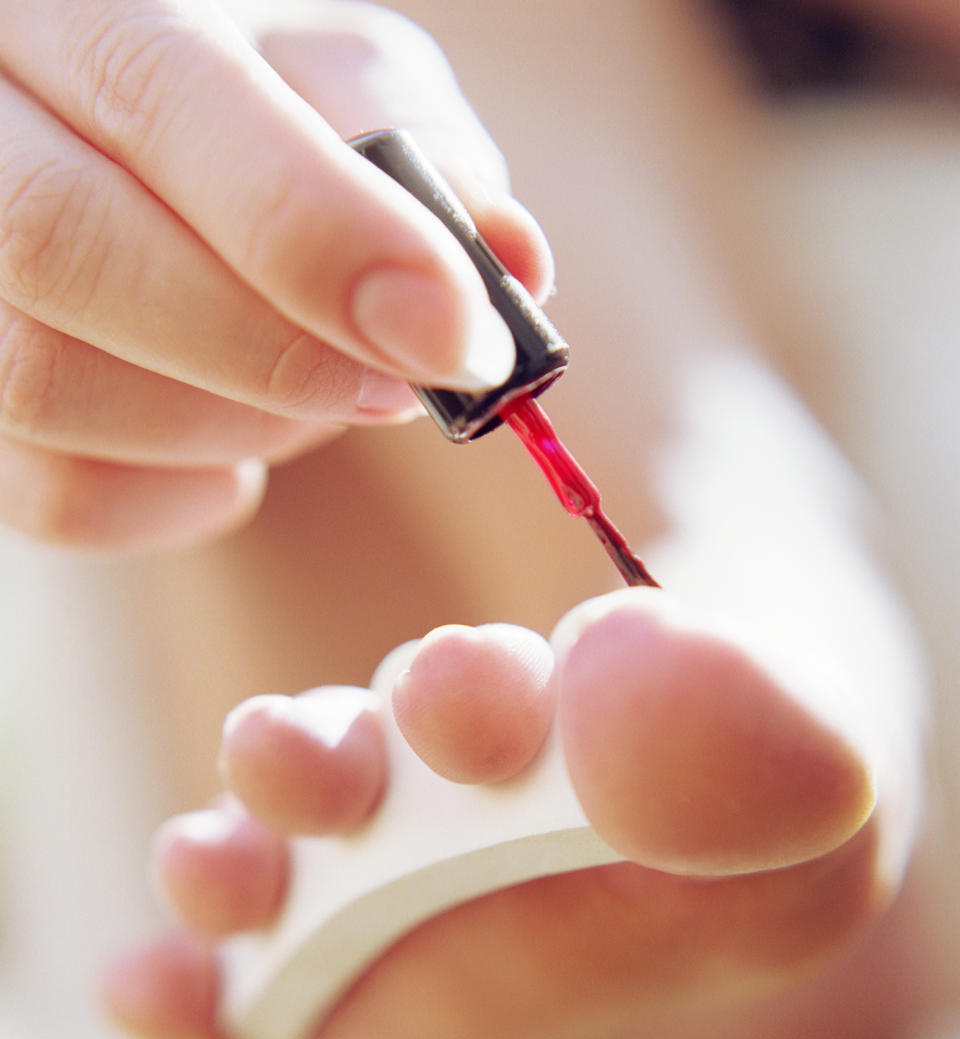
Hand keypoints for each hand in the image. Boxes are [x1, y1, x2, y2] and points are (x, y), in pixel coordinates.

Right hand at [0, 0, 550, 549]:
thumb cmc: (251, 118)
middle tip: (400, 388)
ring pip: (47, 382)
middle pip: (68, 243)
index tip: (456, 337)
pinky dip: (179, 498)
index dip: (320, 234)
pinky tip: (238, 458)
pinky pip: (53, 495)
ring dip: (234, 427)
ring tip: (320, 398)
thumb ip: (420, 156)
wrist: (118, 154)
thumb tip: (512, 265)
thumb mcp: (339, 84)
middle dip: (274, 350)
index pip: (164, 100)